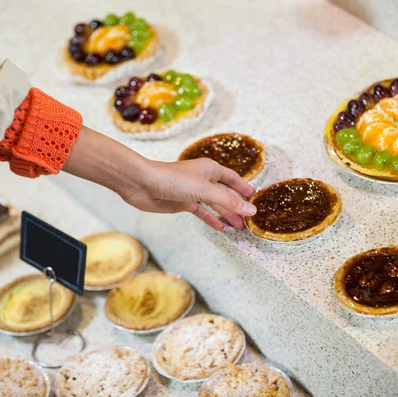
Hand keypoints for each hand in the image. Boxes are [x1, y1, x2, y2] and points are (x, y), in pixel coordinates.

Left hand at [120, 158, 256, 229]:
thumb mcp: (204, 190)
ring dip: (226, 214)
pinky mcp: (183, 202)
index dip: (244, 188)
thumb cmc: (171, 179)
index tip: (256, 198)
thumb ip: (227, 201)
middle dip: (237, 206)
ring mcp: (193, 192)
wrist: (142, 184)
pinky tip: (220, 227)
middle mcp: (203, 179)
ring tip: (239, 226)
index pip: (233, 179)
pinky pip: (202, 212)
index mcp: (210, 169)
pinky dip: (211, 219)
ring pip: (214, 204)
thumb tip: (250, 210)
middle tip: (250, 219)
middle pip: (225, 193)